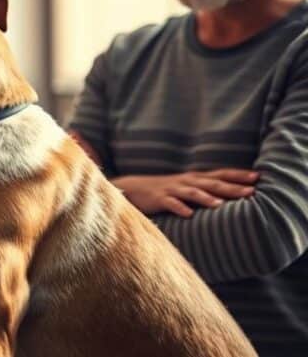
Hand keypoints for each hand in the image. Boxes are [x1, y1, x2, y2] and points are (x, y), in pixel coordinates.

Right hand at [112, 169, 258, 217]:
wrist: (132, 188)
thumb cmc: (164, 191)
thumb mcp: (186, 187)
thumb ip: (205, 191)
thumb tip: (230, 198)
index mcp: (194, 179)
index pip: (220, 175)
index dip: (238, 175)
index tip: (258, 177)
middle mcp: (186, 182)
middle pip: (211, 183)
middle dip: (231, 187)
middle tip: (250, 191)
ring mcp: (172, 190)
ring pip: (192, 193)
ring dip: (206, 198)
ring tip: (220, 204)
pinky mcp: (158, 199)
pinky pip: (170, 204)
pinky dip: (180, 208)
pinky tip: (188, 215)